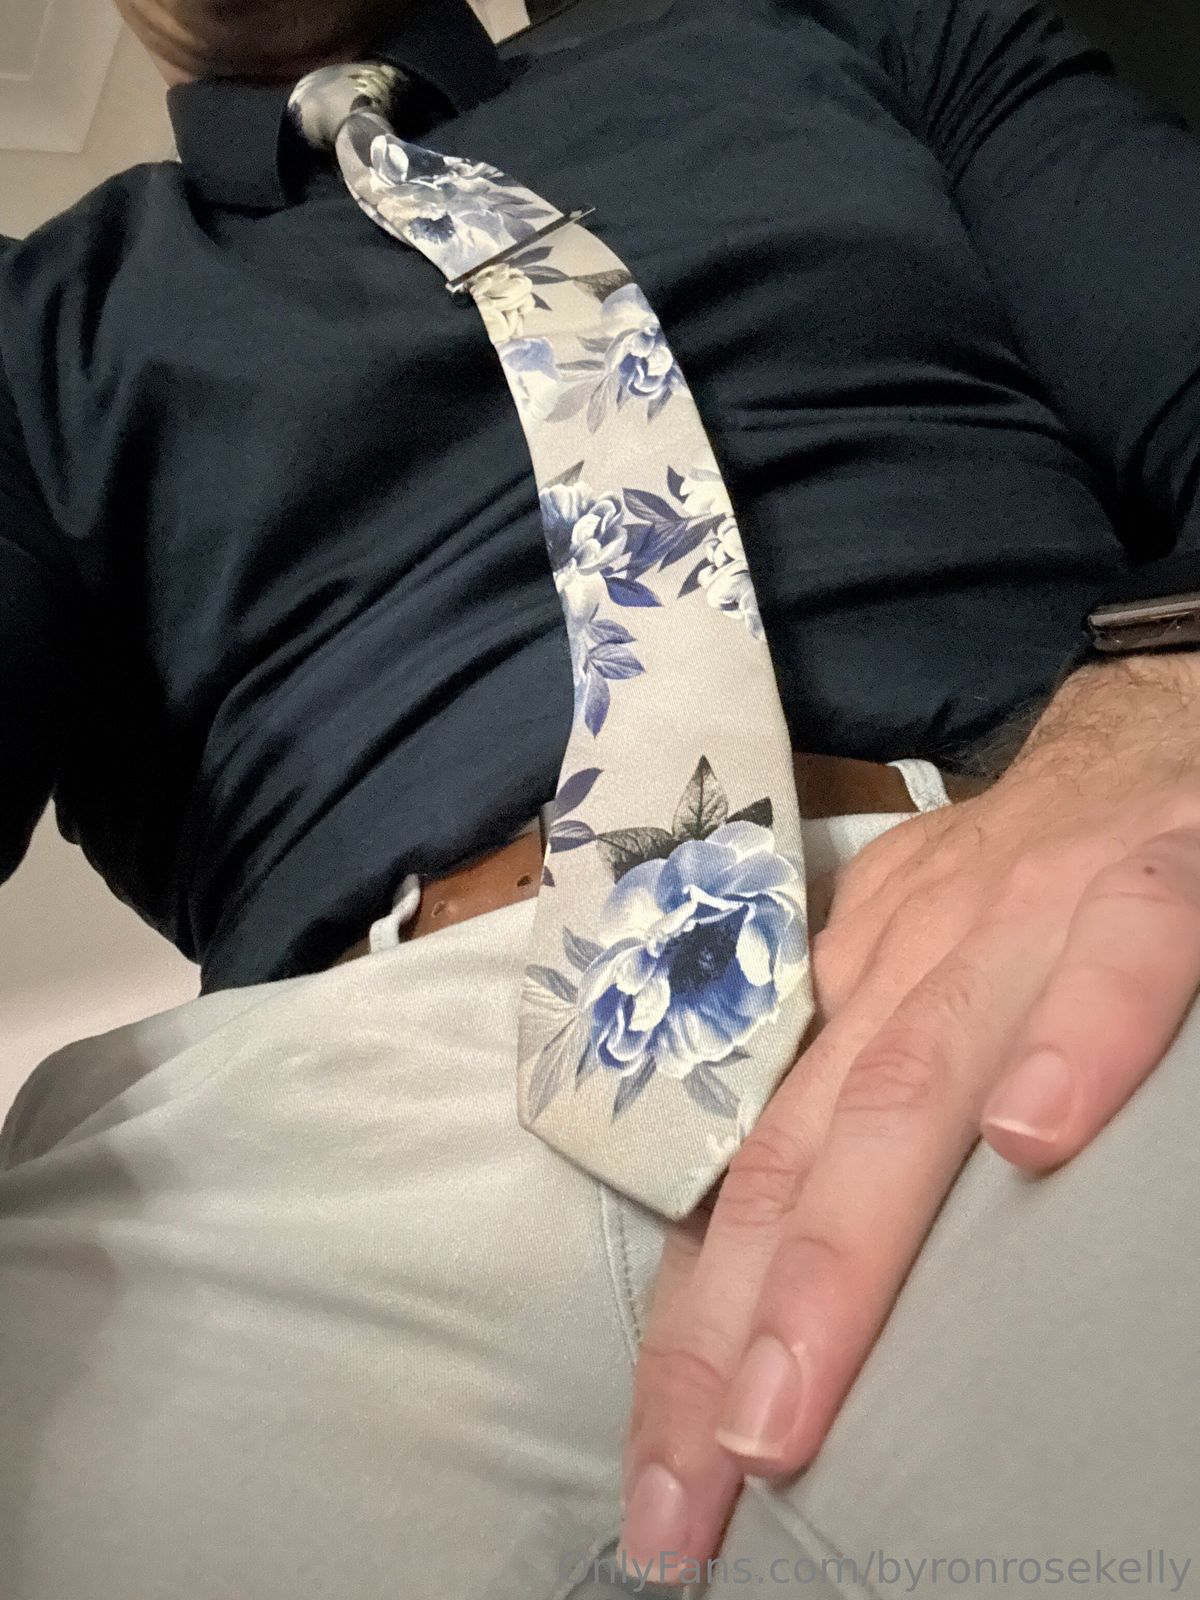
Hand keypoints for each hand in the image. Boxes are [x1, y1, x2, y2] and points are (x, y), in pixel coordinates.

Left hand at [620, 655, 1199, 1579]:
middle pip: (798, 1153)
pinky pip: (1111, 961)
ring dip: (845, 1242)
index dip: (695, 1322)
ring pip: (912, 1079)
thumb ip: (870, 1081)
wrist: (1142, 727)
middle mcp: (908, 964)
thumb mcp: (922, 972)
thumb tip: (802, 1234)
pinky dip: (1068, 1043)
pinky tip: (1033, 1143)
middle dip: (731, 1327)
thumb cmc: (1028, 878)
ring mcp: (1021, 921)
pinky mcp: (1145, 880)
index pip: (749, 1173)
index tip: (661, 1468)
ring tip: (789, 1395)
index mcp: (851, 996)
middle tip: (694, 1484)